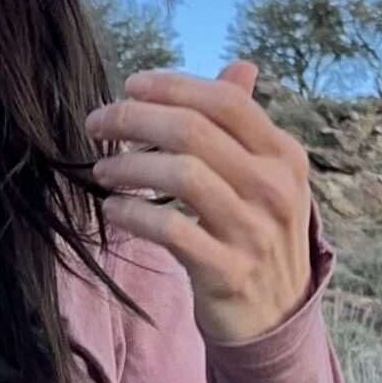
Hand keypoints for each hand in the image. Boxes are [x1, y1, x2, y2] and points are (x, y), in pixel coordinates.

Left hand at [83, 59, 315, 345]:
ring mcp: (253, 231)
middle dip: (134, 118)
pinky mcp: (226, 271)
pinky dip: (133, 213)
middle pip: (193, 131)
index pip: (226, 101)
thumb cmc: (256, 232)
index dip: (172, 86)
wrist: (277, 317)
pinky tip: (114, 208)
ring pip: (181, 175)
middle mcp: (274, 188)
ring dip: (128, 165)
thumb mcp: (266, 177)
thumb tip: (241, 66)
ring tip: (102, 170)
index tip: (129, 86)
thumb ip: (245, 124)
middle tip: (98, 122)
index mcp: (283, 155)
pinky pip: (169, 229)